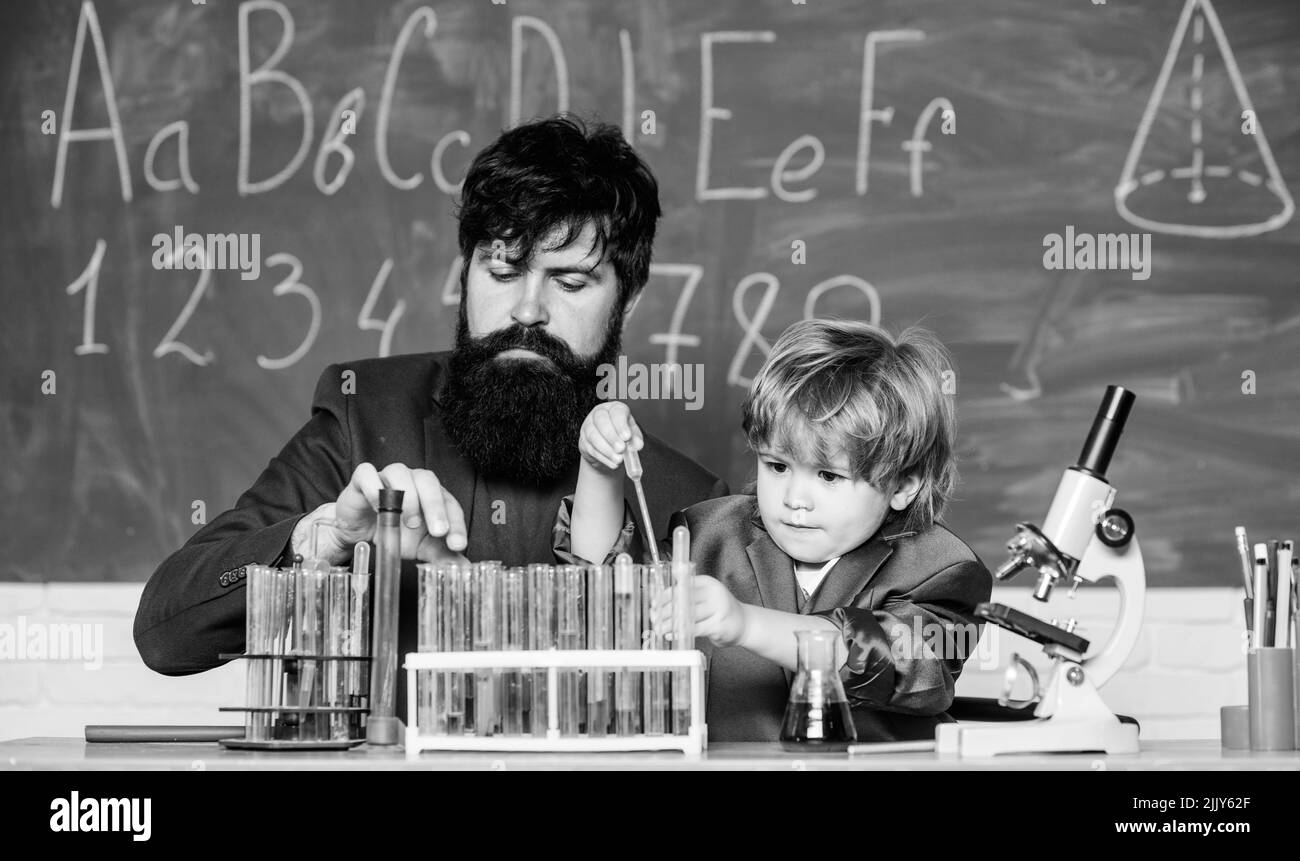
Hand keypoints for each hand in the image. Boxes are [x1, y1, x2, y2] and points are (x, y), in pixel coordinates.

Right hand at [292, 462, 468, 565]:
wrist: (359, 533)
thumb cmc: (395, 533)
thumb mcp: (421, 547)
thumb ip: (442, 555)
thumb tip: (464, 569)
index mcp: (432, 495)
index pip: (450, 504)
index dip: (457, 524)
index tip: (458, 544)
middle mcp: (412, 481)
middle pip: (428, 481)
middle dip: (436, 506)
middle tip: (439, 531)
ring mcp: (387, 477)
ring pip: (400, 472)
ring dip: (408, 497)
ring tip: (410, 522)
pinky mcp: (362, 480)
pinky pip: (368, 474)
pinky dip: (374, 487)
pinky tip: (379, 507)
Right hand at [578, 401, 642, 471]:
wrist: (609, 448)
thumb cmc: (622, 436)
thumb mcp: (632, 435)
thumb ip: (636, 439)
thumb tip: (638, 445)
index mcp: (614, 408)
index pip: (616, 411)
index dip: (621, 424)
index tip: (627, 437)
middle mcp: (599, 413)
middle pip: (601, 420)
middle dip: (611, 436)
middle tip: (621, 449)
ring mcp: (588, 426)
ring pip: (593, 435)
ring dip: (606, 449)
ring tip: (618, 459)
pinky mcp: (583, 440)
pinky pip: (590, 448)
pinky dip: (602, 457)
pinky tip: (612, 463)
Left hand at [650, 575, 747, 647]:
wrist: (744, 624)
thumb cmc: (720, 610)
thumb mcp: (706, 595)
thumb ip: (687, 593)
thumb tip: (659, 595)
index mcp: (707, 582)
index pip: (681, 587)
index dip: (665, 596)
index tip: (654, 605)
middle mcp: (713, 593)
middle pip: (683, 601)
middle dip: (664, 611)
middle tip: (654, 619)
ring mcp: (718, 609)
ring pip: (687, 616)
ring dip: (669, 624)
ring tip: (659, 629)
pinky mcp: (719, 625)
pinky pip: (694, 629)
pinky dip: (680, 632)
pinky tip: (671, 635)